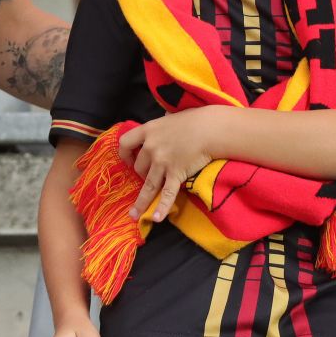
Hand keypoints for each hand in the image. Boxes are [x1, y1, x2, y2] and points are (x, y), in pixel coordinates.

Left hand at [118, 107, 227, 223]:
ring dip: (141, 201)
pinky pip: (167, 193)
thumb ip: (161, 125)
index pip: (125, 143)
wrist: (211, 129)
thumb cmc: (193, 120)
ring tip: (134, 215)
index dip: (124, 154)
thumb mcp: (169, 118)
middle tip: (151, 176)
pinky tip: (156, 218)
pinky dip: (161, 207)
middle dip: (142, 174)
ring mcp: (162, 162)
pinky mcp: (176, 173)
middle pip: (138, 167)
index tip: (128, 160)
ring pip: (147, 185)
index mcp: (148, 130)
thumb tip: (161, 122)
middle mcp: (151, 147)